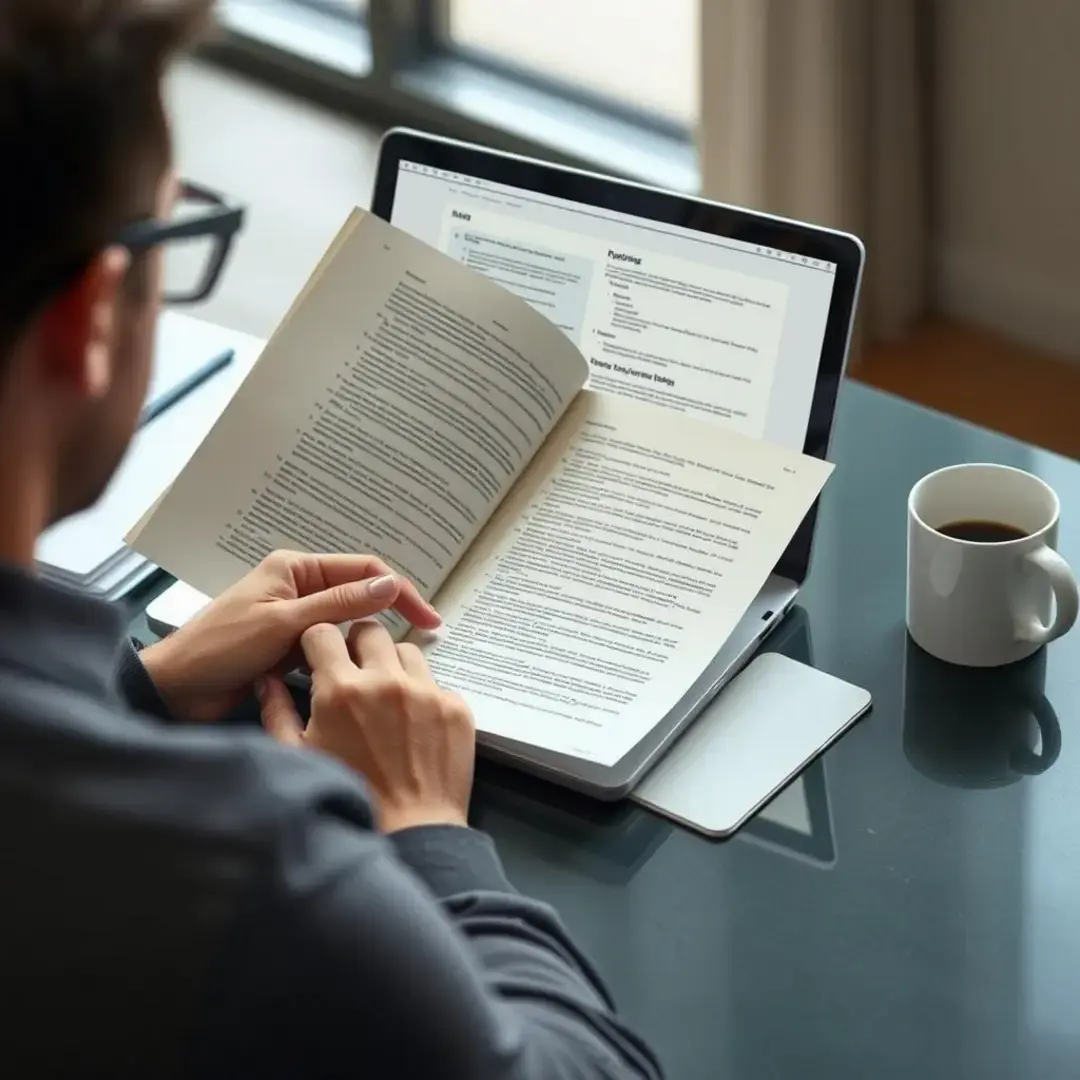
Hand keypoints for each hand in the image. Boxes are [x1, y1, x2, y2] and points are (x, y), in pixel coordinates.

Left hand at [140, 550, 439, 722]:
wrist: (175, 690)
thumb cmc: (221, 648)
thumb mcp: (285, 624)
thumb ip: (339, 605)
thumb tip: (390, 584)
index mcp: (296, 568)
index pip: (364, 570)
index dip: (400, 592)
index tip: (429, 620)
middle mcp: (299, 587)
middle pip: (360, 593)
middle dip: (391, 612)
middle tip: (425, 640)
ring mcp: (295, 618)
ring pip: (347, 623)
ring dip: (369, 637)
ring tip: (397, 659)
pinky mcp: (290, 647)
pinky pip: (330, 646)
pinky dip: (347, 655)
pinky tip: (363, 670)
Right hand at [256, 620, 474, 832]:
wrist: (412, 832)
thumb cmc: (351, 798)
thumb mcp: (300, 758)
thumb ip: (278, 712)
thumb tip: (267, 680)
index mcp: (341, 690)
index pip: (324, 632)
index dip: (318, 642)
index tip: (321, 655)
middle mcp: (385, 682)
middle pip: (369, 631)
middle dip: (357, 646)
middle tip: (355, 673)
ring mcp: (426, 692)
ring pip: (406, 651)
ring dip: (393, 666)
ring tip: (387, 697)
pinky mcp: (455, 707)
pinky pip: (436, 682)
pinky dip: (423, 695)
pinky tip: (414, 723)